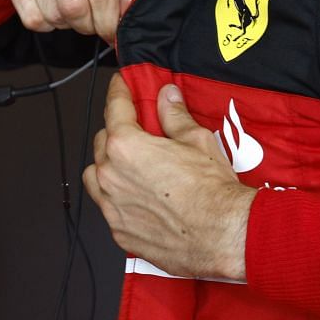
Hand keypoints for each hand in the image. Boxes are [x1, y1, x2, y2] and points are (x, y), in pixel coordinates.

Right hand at [0, 0, 139, 42]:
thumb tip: (124, 11)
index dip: (108, 20)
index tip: (111, 32)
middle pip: (73, 7)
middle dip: (87, 25)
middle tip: (91, 22)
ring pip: (51, 15)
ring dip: (66, 23)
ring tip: (70, 8)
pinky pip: (30, 17)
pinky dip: (45, 22)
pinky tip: (51, 6)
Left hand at [83, 76, 253, 280]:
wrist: (223, 234)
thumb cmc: (211, 191)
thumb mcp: (196, 140)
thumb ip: (174, 116)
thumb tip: (166, 97)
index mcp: (126, 147)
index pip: (115, 108)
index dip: (119, 91)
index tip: (120, 85)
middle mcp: (111, 176)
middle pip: (103, 142)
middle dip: (117, 132)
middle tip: (138, 131)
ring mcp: (112, 206)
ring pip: (96, 176)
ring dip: (109, 166)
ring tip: (132, 166)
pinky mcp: (120, 232)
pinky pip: (108, 207)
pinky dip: (118, 199)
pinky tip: (139, 197)